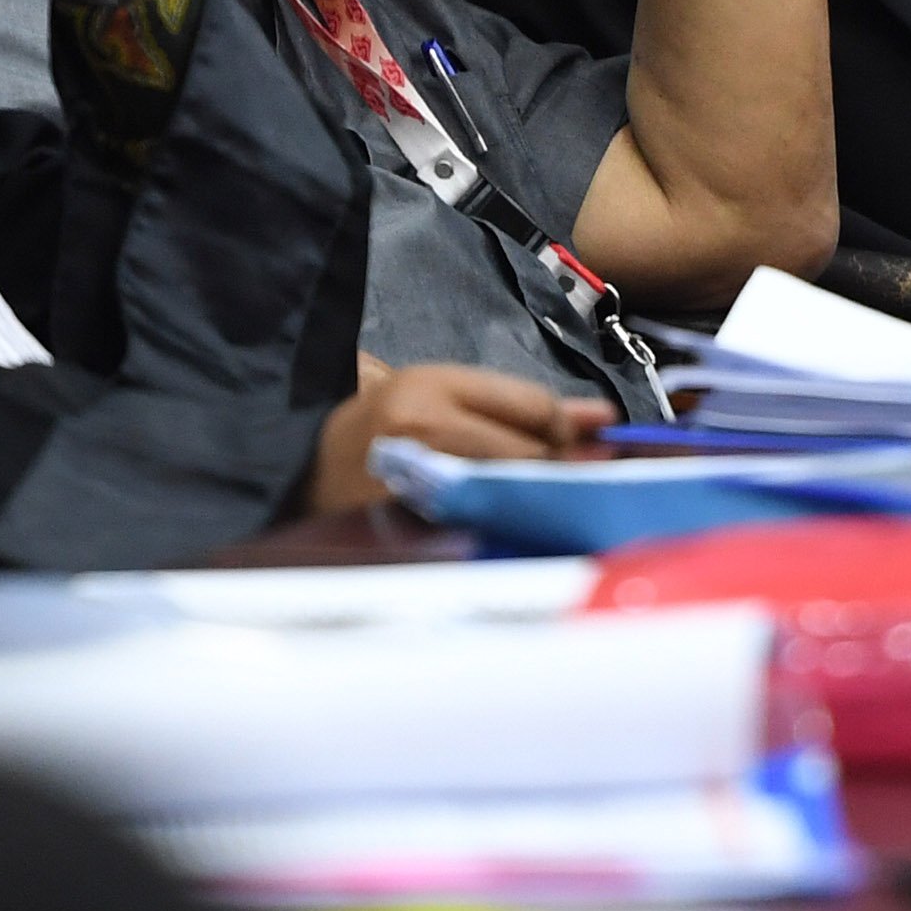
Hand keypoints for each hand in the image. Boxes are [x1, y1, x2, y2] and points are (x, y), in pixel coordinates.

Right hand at [309, 365, 613, 510]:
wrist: (306, 471)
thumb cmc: (382, 431)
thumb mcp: (443, 396)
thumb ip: (525, 406)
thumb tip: (604, 418)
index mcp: (429, 384)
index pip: (534, 406)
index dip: (566, 429)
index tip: (576, 442)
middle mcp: (423, 427)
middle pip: (532, 452)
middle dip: (558, 468)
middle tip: (559, 479)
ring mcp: (418, 480)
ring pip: (514, 491)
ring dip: (536, 499)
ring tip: (530, 503)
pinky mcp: (416, 526)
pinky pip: (487, 526)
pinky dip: (507, 525)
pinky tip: (507, 525)